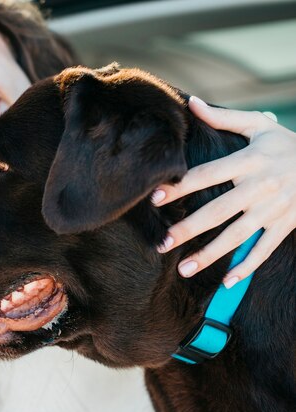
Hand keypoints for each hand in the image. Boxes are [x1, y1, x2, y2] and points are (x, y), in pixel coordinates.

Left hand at [151, 96, 295, 287]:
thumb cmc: (287, 144)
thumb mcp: (259, 126)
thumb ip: (224, 117)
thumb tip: (191, 102)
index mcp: (250, 161)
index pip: (207, 175)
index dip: (181, 186)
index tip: (155, 198)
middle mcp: (261, 186)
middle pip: (218, 211)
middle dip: (189, 229)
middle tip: (163, 244)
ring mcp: (275, 209)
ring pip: (238, 236)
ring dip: (211, 255)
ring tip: (184, 269)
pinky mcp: (287, 225)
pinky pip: (265, 249)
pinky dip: (248, 267)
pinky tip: (227, 282)